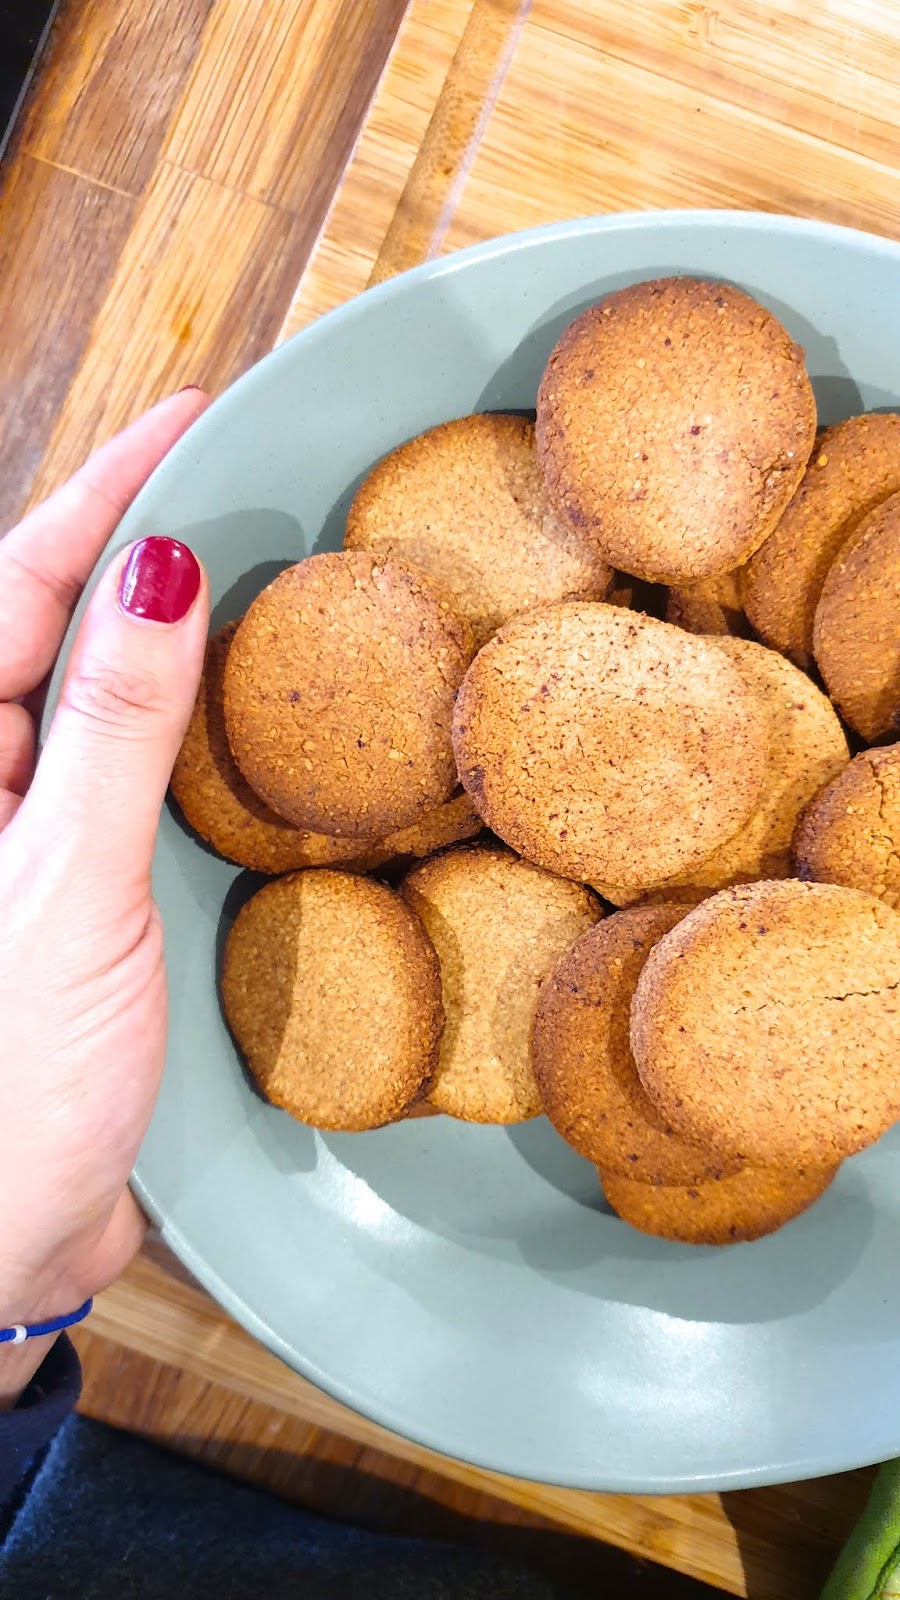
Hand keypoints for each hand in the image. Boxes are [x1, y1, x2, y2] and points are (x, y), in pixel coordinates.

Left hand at [0, 392, 209, 1395]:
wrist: (1, 1239)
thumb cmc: (6, 1083)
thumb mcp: (73, 886)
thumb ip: (113, 728)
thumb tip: (155, 570)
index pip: (22, 585)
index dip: (103, 491)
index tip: (188, 419)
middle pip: (59, 629)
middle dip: (138, 545)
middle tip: (238, 479)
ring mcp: (31, 841)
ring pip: (101, 703)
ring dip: (169, 639)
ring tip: (253, 573)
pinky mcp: (80, 896)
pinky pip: (135, 782)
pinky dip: (188, 739)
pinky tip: (243, 720)